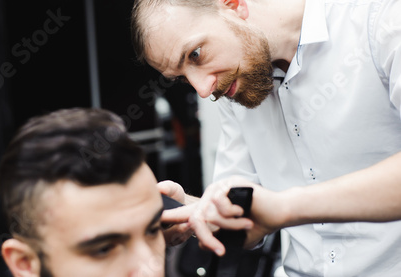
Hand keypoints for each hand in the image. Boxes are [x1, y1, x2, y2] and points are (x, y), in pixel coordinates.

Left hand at [162, 176, 287, 254]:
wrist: (278, 213)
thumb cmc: (258, 223)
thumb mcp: (234, 236)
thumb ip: (217, 240)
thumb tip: (201, 245)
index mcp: (211, 206)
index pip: (187, 211)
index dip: (171, 215)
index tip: (156, 218)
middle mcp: (212, 195)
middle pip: (197, 219)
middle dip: (208, 238)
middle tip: (220, 249)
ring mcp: (220, 187)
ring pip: (209, 213)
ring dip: (228, 224)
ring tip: (244, 222)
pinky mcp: (228, 183)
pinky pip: (219, 202)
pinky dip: (232, 213)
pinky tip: (243, 210)